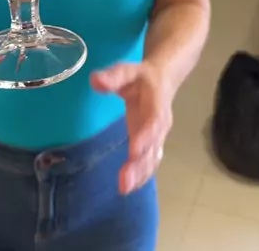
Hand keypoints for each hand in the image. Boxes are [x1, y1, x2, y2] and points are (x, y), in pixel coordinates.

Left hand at [91, 61, 172, 194]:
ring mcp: (158, 136)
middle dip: (139, 165)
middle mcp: (160, 125)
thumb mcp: (128, 71)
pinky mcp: (152, 144)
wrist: (162, 79)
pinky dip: (142, 176)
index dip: (145, 138)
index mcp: (156, 105)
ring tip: (124, 188)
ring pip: (152, 158)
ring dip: (140, 174)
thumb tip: (95, 81)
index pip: (153, 123)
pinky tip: (129, 187)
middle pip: (153, 147)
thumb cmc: (141, 77)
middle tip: (125, 182)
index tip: (133, 152)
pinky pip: (150, 162)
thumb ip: (113, 76)